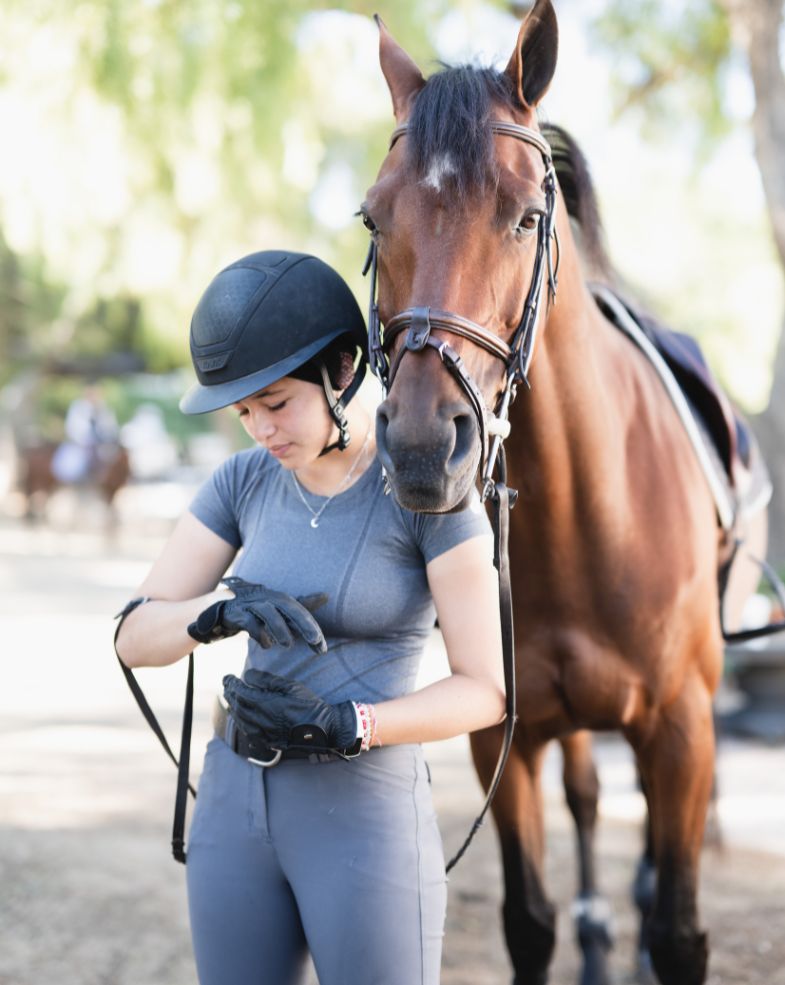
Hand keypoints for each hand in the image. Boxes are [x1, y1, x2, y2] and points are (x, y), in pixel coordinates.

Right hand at [188, 577, 326, 651]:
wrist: (221, 609)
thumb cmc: (256, 610)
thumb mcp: (279, 608)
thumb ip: (301, 605)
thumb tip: (325, 595)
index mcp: (280, 599)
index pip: (301, 611)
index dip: (313, 628)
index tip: (322, 648)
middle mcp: (268, 598)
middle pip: (289, 608)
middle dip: (303, 624)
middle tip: (315, 641)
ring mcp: (252, 604)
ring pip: (269, 612)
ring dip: (279, 628)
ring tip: (287, 645)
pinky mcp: (237, 613)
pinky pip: (249, 621)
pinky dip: (258, 632)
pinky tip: (266, 644)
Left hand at [222, 669, 357, 751]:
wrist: (323, 729)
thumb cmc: (309, 704)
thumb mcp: (290, 686)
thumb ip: (267, 680)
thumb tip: (248, 675)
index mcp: (266, 705)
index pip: (241, 693)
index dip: (232, 684)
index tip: (227, 677)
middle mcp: (261, 720)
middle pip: (238, 707)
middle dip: (230, 695)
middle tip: (227, 686)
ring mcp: (264, 733)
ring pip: (241, 721)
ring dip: (233, 709)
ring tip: (231, 700)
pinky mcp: (269, 741)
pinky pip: (248, 732)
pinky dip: (241, 722)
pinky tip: (242, 718)